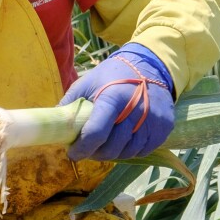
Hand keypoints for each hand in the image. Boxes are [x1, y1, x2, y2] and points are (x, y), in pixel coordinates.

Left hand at [61, 43, 174, 160]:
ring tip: (104, 145)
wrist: (152, 65)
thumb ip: (70, 104)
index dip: (82, 148)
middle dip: (95, 153)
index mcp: (113, 98)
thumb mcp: (88, 82)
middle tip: (88, 149)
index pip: (96, 133)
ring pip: (128, 152)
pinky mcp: (164, 127)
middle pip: (112, 147)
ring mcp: (153, 120)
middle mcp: (136, 110)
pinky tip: (123, 140)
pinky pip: (144, 150)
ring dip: (113, 153)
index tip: (73, 153)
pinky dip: (131, 149)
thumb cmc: (113, 75)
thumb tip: (54, 126)